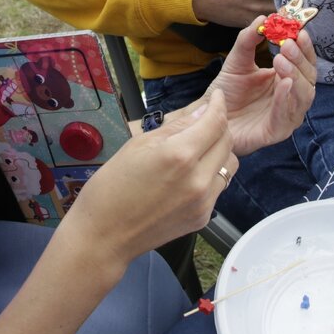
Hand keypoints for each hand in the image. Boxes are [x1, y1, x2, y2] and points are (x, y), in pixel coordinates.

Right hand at [65, 90, 236, 265]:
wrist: (104, 236)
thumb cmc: (111, 187)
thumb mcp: (138, 145)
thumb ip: (175, 127)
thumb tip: (201, 111)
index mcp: (179, 155)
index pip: (214, 122)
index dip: (218, 105)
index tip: (218, 97)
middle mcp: (198, 179)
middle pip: (228, 142)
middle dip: (219, 126)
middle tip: (205, 121)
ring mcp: (203, 202)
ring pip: (229, 165)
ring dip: (219, 151)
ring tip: (197, 149)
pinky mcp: (202, 218)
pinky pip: (218, 187)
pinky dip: (210, 174)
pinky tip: (188, 175)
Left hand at [205, 18, 316, 154]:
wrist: (209, 116)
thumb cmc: (228, 91)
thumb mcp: (237, 60)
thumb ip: (249, 40)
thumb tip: (263, 18)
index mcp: (287, 79)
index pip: (305, 62)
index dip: (305, 47)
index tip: (299, 31)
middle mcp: (292, 97)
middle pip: (309, 78)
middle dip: (300, 60)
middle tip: (287, 44)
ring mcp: (287, 116)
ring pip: (303, 97)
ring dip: (295, 76)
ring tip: (281, 60)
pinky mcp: (277, 132)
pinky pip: (286, 116)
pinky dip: (286, 100)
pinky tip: (283, 84)